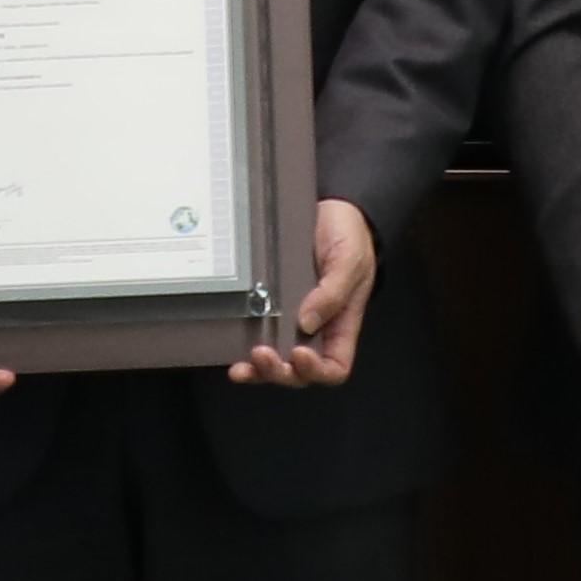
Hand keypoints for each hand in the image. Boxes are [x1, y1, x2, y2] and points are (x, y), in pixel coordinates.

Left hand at [231, 200, 378, 386]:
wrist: (331, 208)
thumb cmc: (350, 237)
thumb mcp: (350, 262)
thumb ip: (333, 293)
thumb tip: (306, 323)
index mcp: (341, 326)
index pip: (334, 367)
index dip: (317, 371)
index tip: (299, 353)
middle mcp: (315, 329)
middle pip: (299, 371)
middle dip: (280, 372)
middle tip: (263, 355)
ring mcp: (289, 319)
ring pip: (275, 361)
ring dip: (258, 370)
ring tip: (243, 366)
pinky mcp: (269, 304)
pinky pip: (257, 334)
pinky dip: (243, 347)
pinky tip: (230, 350)